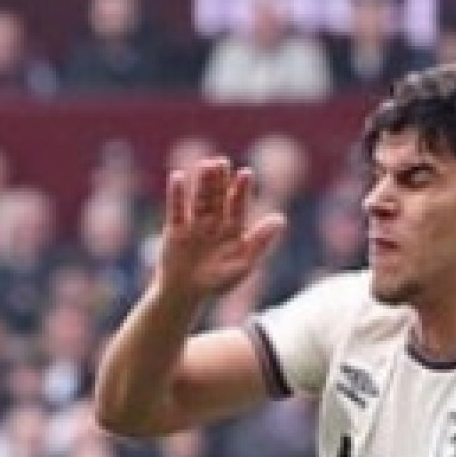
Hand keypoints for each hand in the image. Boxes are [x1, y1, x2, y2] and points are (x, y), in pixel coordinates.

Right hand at [154, 158, 285, 303]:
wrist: (185, 294)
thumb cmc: (217, 282)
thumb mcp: (244, 264)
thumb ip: (260, 242)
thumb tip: (280, 219)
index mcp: (233, 228)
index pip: (238, 204)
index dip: (242, 189)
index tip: (246, 173)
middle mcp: (214, 222)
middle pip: (218, 197)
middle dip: (220, 180)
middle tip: (221, 161)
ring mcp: (194, 224)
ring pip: (199, 199)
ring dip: (202, 183)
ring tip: (206, 164)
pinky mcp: (175, 230)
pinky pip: (176, 209)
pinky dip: (177, 194)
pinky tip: (178, 177)